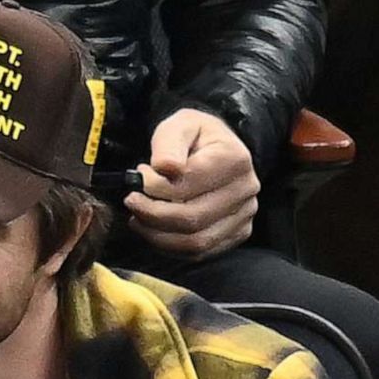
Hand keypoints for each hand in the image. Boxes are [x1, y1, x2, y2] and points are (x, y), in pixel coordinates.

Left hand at [124, 107, 259, 259]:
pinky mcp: (237, 233)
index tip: (137, 180)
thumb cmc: (195, 138)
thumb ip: (169, 143)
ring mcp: (244, 215)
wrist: (216, 149)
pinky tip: (155, 230)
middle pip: (192, 218)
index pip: (188, 185)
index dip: (155, 188)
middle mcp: (246, 190)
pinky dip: (171, 246)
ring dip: (157, 235)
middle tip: (132, 202)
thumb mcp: (179, 125)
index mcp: (235, 159)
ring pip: (195, 242)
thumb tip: (166, 168)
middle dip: (152, 215)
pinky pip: (200, 252)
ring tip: (139, 218)